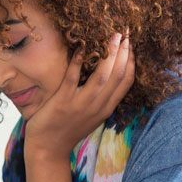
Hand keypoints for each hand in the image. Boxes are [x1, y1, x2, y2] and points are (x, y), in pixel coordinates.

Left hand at [24, 32, 134, 159]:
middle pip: (118, 75)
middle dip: (124, 52)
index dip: (132, 60)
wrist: (48, 149)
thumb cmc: (68, 129)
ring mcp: (80, 104)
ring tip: (112, 36)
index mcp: (107, 108)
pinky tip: (82, 48)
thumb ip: (101, 97)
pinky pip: (72, 79)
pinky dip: (78, 63)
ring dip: (109, 55)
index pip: (127, 81)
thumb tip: (106, 72)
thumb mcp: (92, 115)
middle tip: (126, 32)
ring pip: (102, 77)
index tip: (132, 43)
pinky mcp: (62, 103)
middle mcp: (98, 106)